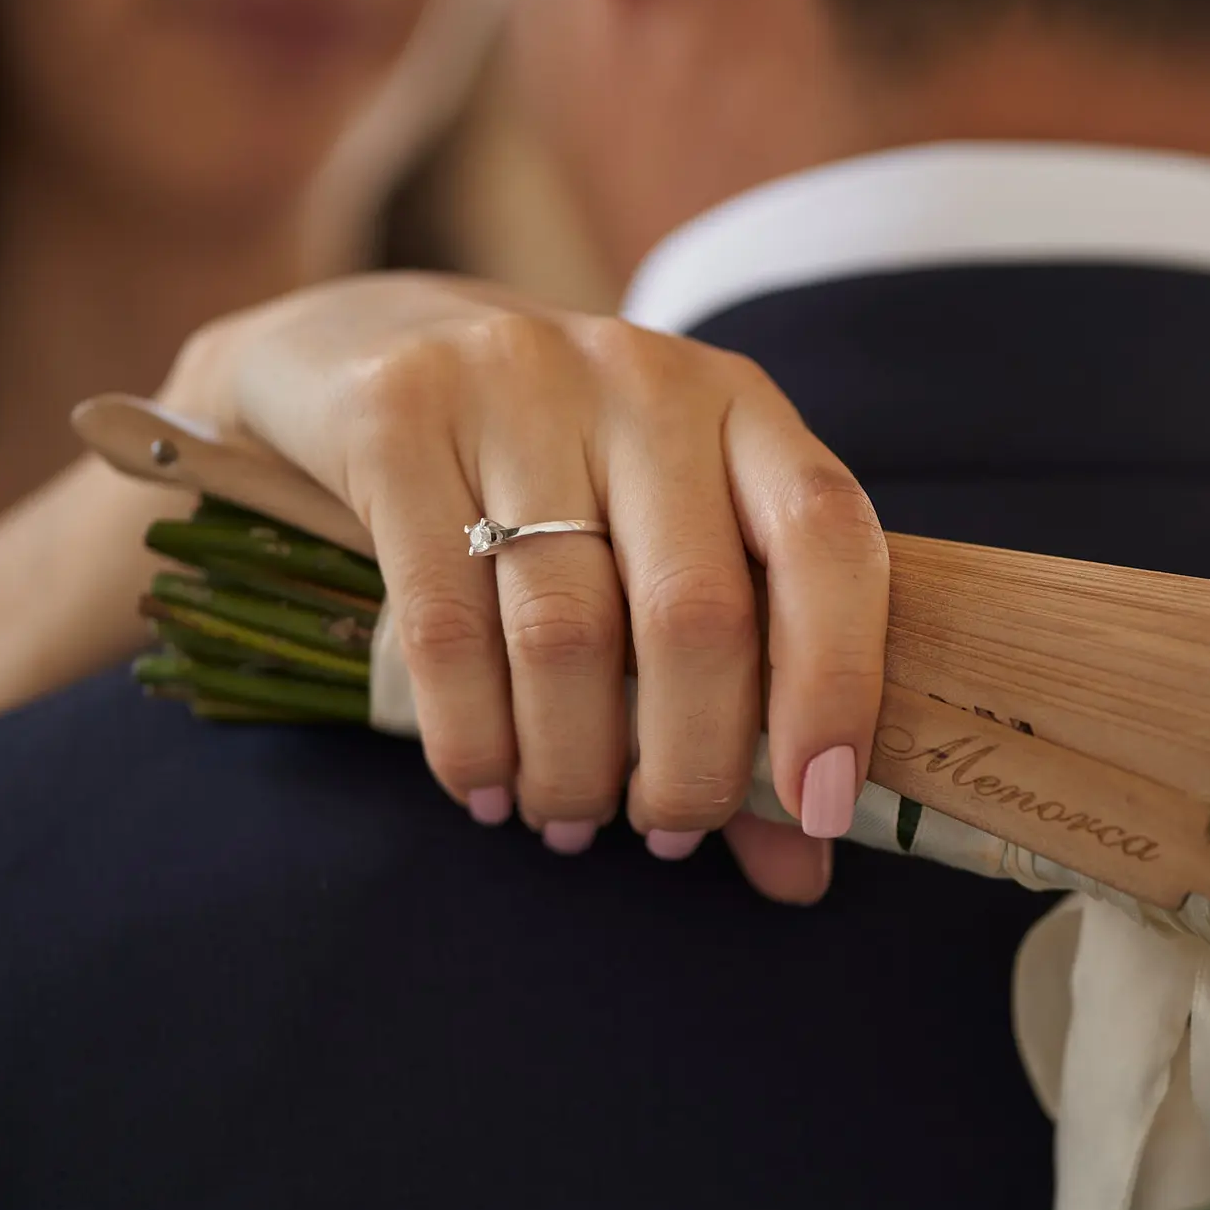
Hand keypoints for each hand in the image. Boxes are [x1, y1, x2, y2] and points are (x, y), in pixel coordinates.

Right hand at [167, 273, 890, 904]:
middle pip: (695, 613)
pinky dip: (474, 740)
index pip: (828, 537)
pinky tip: (484, 785)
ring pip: (567, 635)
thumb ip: (744, 698)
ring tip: (569, 816)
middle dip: (690, 765)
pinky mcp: (398, 416)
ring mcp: (517, 384)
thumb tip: (805, 869)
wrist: (370, 340)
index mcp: (742, 405)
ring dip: (574, 767)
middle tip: (667, 832)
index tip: (819, 807)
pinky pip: (445, 626)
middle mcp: (643, 380)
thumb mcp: (665, 550)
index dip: (839, 682)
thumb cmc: (560, 476)